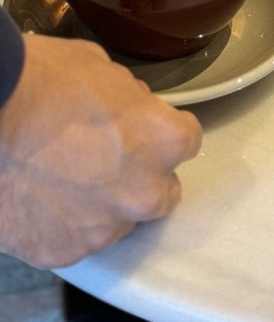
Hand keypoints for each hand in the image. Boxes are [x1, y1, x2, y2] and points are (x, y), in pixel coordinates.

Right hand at [0, 34, 201, 267]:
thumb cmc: (39, 81)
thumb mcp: (99, 68)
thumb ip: (129, 97)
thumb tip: (132, 109)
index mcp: (163, 141)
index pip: (188, 141)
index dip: (161, 131)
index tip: (143, 128)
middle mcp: (143, 193)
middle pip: (160, 191)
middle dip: (139, 176)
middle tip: (102, 157)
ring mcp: (103, 229)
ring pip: (116, 220)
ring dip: (100, 204)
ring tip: (60, 177)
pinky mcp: (63, 253)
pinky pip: (73, 239)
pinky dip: (61, 224)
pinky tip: (38, 197)